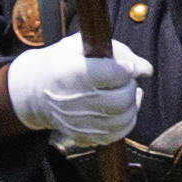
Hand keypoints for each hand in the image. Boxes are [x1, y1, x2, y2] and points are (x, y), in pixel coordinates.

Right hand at [4, 35, 151, 148]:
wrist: (35, 91)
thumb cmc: (63, 63)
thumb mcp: (82, 46)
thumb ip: (118, 52)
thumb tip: (146, 69)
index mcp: (74, 73)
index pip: (115, 73)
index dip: (126, 68)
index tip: (124, 66)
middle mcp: (75, 101)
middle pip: (122, 98)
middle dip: (130, 86)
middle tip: (125, 79)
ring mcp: (79, 122)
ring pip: (123, 118)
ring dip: (132, 103)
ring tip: (126, 92)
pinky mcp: (83, 136)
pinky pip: (116, 135)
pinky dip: (126, 121)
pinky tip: (123, 108)